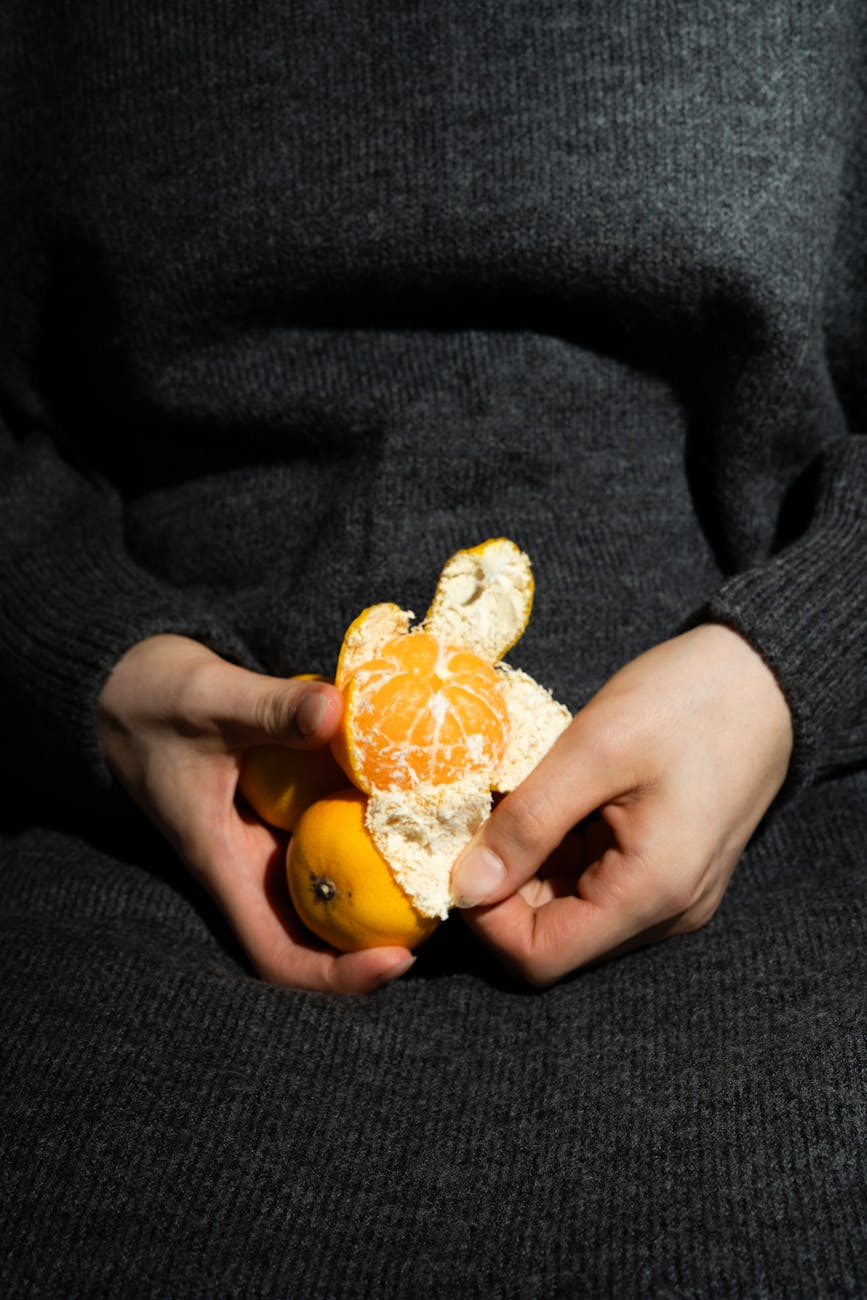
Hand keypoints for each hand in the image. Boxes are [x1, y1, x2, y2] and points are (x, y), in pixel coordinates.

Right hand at [97, 634, 414, 992]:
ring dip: (387, 883)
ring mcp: (271, 840)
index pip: (277, 954)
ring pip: (334, 884)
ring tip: (449, 862)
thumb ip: (269, 707)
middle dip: (383, 935)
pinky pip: (336, 834)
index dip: (336, 977)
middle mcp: (253, 866)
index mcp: (225, 865)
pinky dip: (374, 827)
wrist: (128, 685)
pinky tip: (416, 801)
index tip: (397, 959)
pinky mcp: (286, 810)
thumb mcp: (210, 699)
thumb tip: (338, 709)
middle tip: (449, 909)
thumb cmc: (155, 698)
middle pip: (321, 934)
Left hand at [451, 624, 792, 986]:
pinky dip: (556, 846)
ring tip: (516, 794)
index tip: (461, 851)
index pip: (541, 957)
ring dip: (528, 861)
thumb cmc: (690, 701)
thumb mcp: (596, 749)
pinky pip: (592, 878)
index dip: (486, 917)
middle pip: (552, 935)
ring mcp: (667, 891)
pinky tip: (549, 794)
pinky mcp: (663, 865)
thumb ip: (527, 822)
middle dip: (502, 884)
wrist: (766, 675)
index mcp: (651, 894)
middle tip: (478, 814)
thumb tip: (462, 887)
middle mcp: (663, 911)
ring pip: (567, 906)